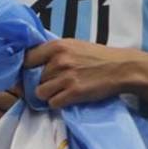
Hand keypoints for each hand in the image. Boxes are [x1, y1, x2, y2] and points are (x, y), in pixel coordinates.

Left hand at [24, 39, 142, 107]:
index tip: (28, 74)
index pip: (26, 59)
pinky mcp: (74, 93)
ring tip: (59, 91)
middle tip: (51, 84)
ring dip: (47, 95)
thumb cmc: (96, 56)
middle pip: (33, 78)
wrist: (122, 68)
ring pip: (40, 92)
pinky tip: (66, 98)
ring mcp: (66, 77)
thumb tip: (31, 61)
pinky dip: (57, 103)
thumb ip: (53, 51)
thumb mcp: (72, 45)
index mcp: (56, 46)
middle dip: (39, 82)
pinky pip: (53, 103)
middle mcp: (58, 61)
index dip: (25, 68)